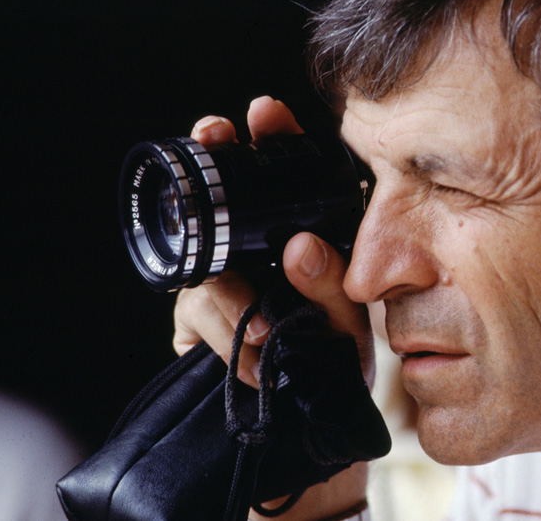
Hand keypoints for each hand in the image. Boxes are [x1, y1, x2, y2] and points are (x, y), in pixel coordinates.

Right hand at [171, 96, 373, 519]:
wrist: (315, 427)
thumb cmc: (336, 360)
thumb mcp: (346, 321)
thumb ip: (329, 284)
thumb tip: (300, 247)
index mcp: (295, 243)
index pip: (278, 181)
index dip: (268, 140)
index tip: (263, 112)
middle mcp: (254, 257)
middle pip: (221, 204)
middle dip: (214, 166)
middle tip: (214, 135)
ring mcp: (221, 290)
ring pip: (204, 272)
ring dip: (232, 298)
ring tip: (267, 336)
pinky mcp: (197, 331)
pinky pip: (194, 323)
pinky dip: (223, 339)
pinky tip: (254, 358)